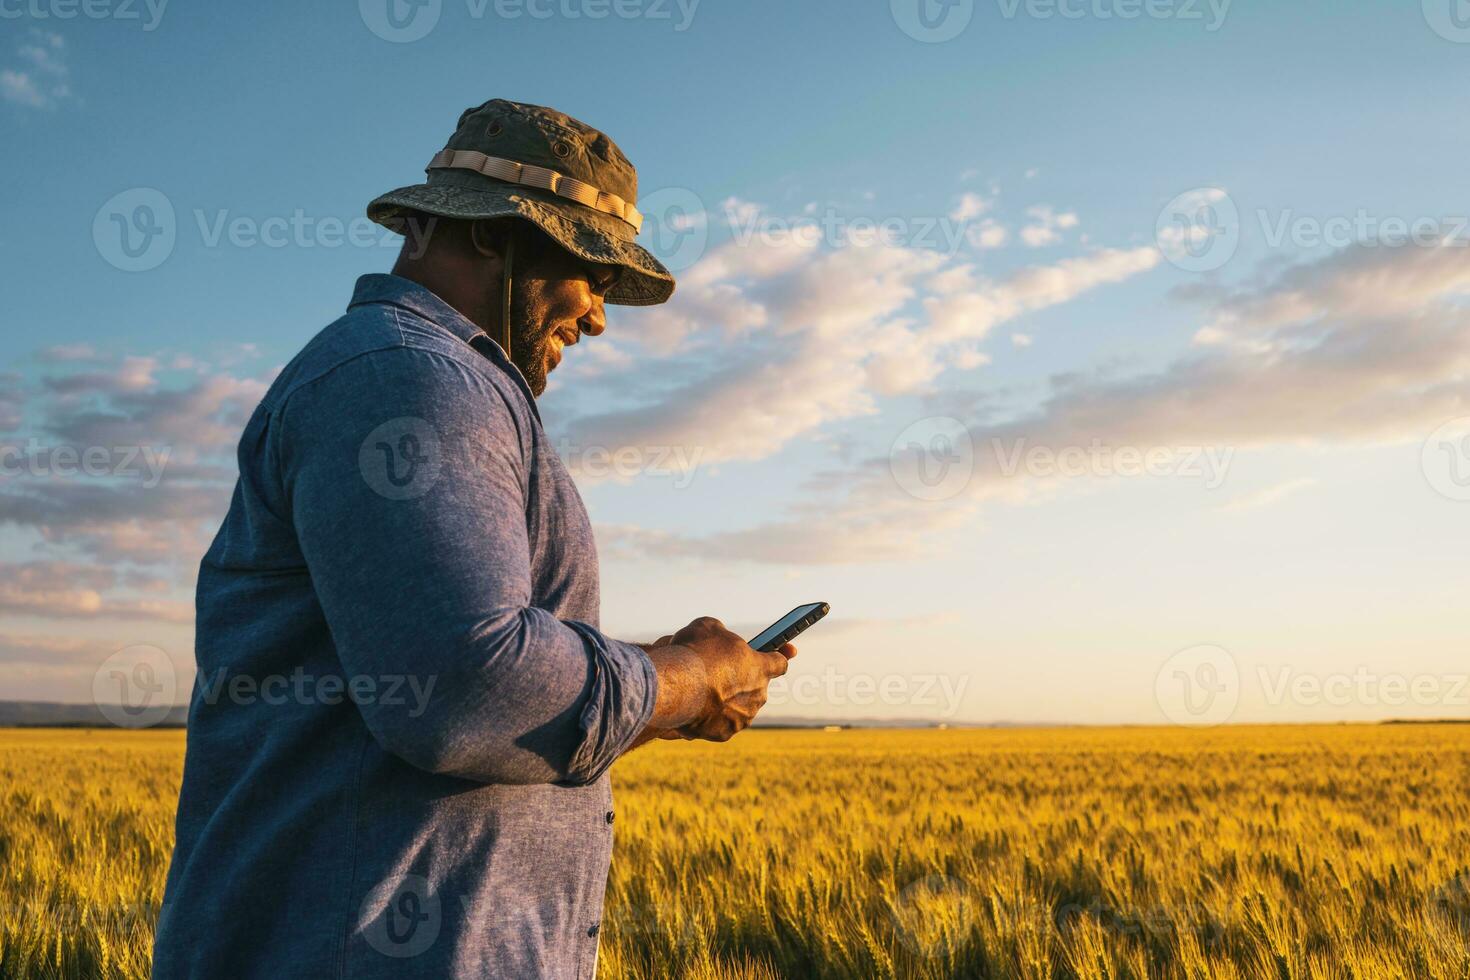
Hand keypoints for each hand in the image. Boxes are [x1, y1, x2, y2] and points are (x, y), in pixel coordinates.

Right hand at [645, 616, 795, 742]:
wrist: (676, 687)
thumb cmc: (695, 653)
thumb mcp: (709, 628)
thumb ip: (722, 635)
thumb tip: (718, 638)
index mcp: (761, 668)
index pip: (780, 662)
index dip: (779, 656)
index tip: (785, 651)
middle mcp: (758, 695)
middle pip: (755, 686)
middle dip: (741, 679)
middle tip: (718, 671)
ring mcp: (742, 717)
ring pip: (739, 707)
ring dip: (726, 700)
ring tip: (702, 690)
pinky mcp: (724, 733)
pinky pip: (720, 723)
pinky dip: (710, 716)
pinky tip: (696, 706)